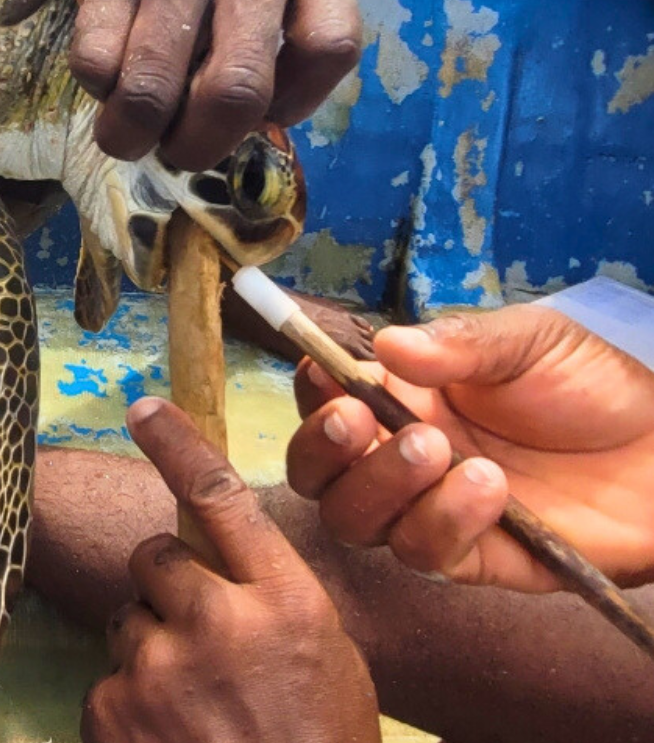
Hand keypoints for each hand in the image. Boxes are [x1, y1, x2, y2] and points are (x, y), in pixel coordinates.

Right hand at [48, 0, 358, 171]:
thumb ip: (290, 1)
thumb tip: (263, 110)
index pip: (333, 49)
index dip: (297, 102)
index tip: (263, 113)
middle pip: (236, 92)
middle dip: (201, 146)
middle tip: (181, 151)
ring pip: (154, 89)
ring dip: (132, 135)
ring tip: (125, 135)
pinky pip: (98, 60)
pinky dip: (95, 86)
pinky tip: (101, 72)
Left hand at [81, 398, 379, 742]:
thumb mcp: (327, 660)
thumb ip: (273, 599)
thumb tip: (219, 560)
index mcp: (284, 601)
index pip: (220, 495)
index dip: (178, 443)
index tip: (143, 407)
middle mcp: (217, 622)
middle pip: (154, 555)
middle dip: (166, 585)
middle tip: (194, 635)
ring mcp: (159, 671)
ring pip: (128, 621)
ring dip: (148, 651)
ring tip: (190, 707)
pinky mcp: (113, 714)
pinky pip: (107, 682)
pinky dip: (128, 707)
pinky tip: (168, 739)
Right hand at [288, 306, 653, 590]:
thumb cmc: (588, 383)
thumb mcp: (525, 341)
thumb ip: (458, 345)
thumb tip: (387, 345)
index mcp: (401, 395)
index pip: (325, 399)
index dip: (312, 392)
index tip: (326, 375)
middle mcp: (399, 456)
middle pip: (319, 475)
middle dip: (323, 450)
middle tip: (358, 422)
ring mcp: (431, 510)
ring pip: (357, 522)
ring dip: (383, 484)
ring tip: (439, 449)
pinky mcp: (473, 558)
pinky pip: (424, 554)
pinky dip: (442, 520)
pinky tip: (490, 489)